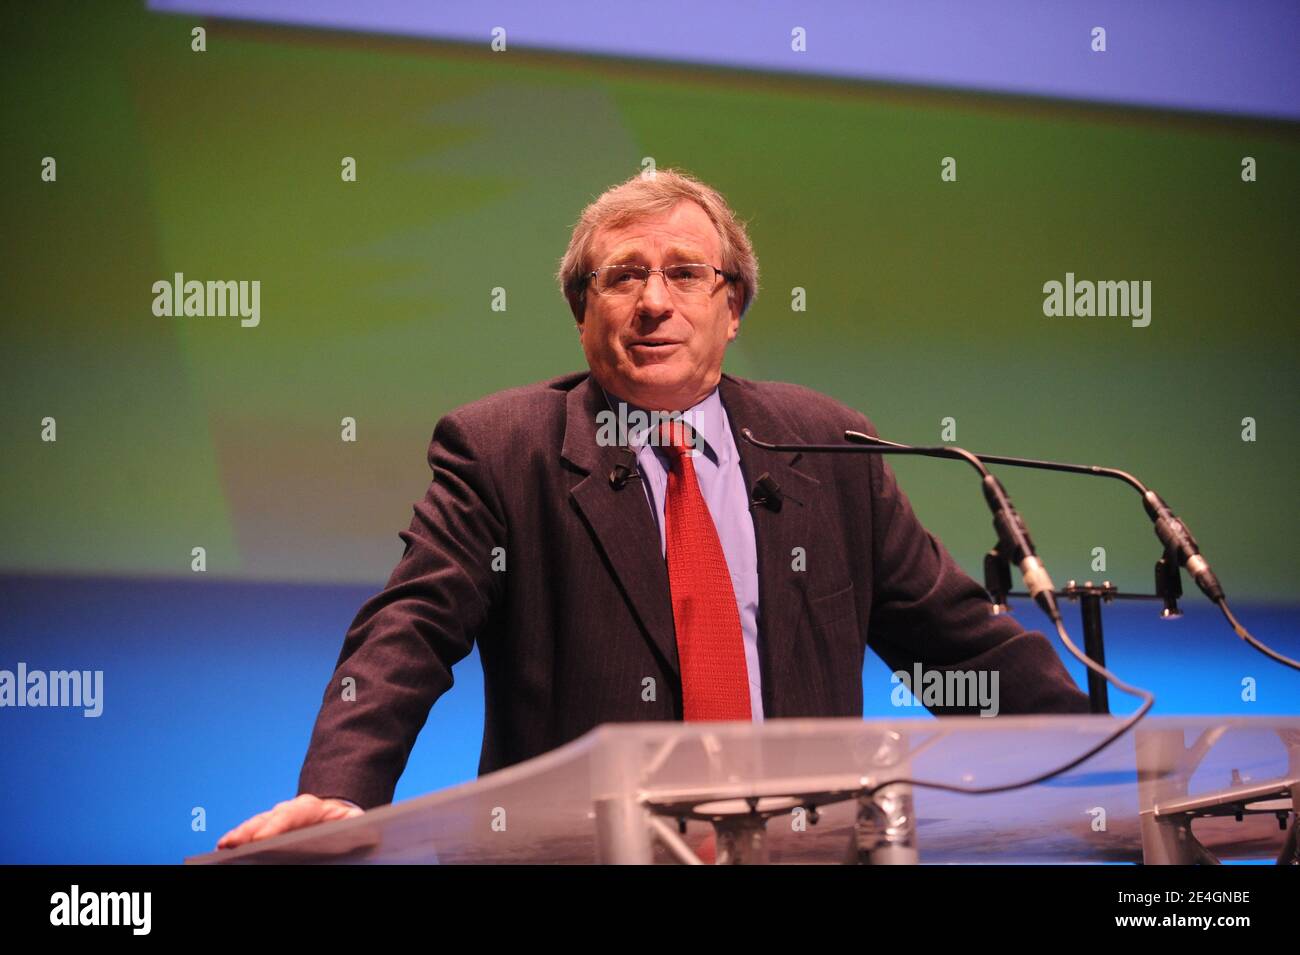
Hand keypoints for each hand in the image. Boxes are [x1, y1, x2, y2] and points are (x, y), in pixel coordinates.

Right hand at [216, 794, 363, 848]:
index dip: (276, 826)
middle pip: (269, 818)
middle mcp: (292, 809)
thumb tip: (355, 834)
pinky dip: (240, 837)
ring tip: (224, 846)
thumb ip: (353, 826)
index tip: (261, 840)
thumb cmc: (348, 822)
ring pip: (257, 823)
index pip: (293, 814)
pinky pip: (254, 830)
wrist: (340, 812)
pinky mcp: (271, 825)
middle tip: (234, 844)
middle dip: (251, 830)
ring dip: (240, 834)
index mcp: (314, 807)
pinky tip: (227, 846)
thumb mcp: (355, 822)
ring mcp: (279, 816)